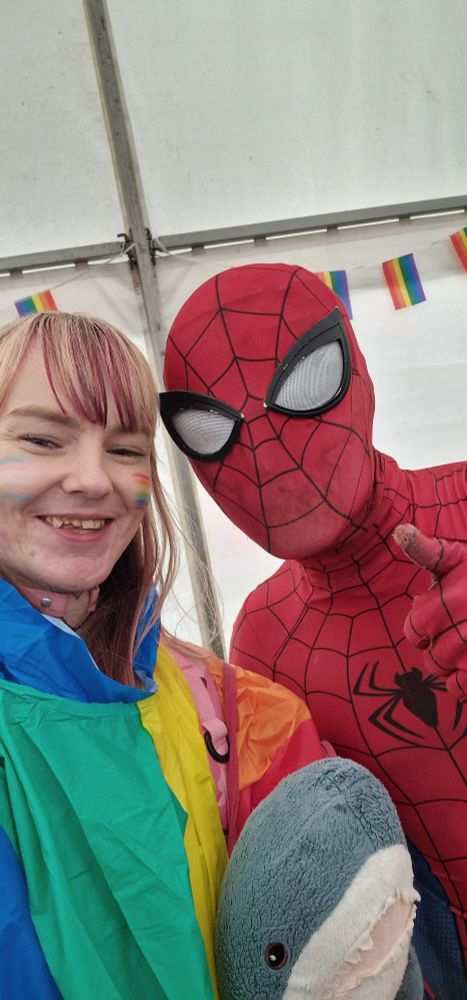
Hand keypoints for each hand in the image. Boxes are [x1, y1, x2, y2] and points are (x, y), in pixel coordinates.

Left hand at [394, 524, 466, 701]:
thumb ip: (429, 552)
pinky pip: (460, 690)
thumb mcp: (461, 559)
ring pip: (444, 673)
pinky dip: (463, 682)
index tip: (444, 615)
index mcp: (443, 604)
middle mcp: (456, 633)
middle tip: (463, 629)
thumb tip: (400, 531)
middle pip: (429, 657)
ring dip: (453, 663)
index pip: (413, 633)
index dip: (426, 626)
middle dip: (442, 646)